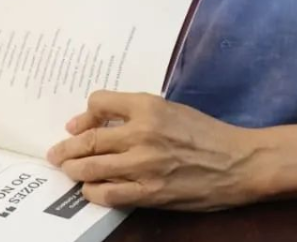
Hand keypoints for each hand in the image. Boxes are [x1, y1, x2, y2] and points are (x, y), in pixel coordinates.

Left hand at [46, 91, 259, 210]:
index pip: (98, 102)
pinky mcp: (150, 192)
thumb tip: (95, 122)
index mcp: (149, 106)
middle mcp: (142, 133)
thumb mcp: (172, 110)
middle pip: (87, 139)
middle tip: (56, 154)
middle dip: (66, 148)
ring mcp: (145, 165)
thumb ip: (136, 113)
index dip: (83, 115)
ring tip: (69, 171)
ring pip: (90, 167)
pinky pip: (107, 193)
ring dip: (73, 170)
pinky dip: (93, 191)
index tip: (78, 125)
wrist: (240, 162)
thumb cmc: (207, 133)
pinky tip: (93, 190)